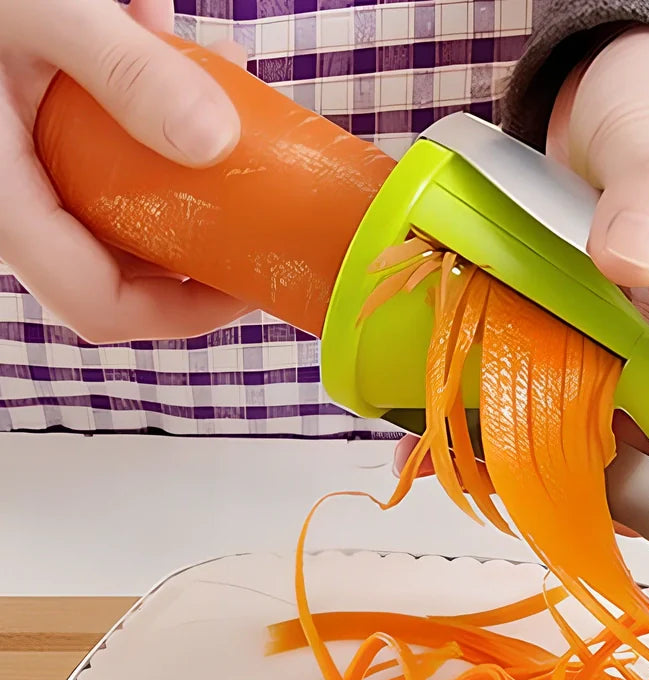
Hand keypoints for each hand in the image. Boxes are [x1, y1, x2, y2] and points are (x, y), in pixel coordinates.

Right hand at [0, 0, 248, 341]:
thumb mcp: (38, 8)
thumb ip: (126, 71)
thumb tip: (218, 141)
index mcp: (2, 203)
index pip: (102, 305)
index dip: (187, 311)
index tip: (249, 279)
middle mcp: (8, 202)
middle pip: (121, 260)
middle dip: (197, 220)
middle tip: (254, 181)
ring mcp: (16, 168)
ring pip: (115, 197)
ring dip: (177, 151)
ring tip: (220, 75)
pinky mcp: (22, 128)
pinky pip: (93, 142)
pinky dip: (138, 103)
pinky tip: (160, 32)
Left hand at [394, 27, 648, 492]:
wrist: (634, 95)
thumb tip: (633, 258)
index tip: (586, 505)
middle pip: (645, 465)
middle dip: (568, 483)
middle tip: (489, 473)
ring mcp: (632, 362)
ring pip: (586, 440)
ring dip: (519, 454)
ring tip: (445, 449)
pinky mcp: (580, 348)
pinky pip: (541, 398)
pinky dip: (494, 414)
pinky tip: (436, 423)